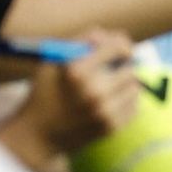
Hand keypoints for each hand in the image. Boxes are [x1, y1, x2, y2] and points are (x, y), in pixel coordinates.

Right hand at [0, 29, 138, 171]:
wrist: (38, 135)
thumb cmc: (46, 92)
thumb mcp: (54, 61)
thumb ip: (82, 41)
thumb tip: (113, 36)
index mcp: (77, 71)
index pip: (118, 47)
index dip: (121, 45)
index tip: (120, 49)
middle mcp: (93, 91)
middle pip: (129, 68)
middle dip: (121, 67)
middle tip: (112, 71)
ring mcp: (104, 111)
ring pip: (134, 87)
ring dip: (124, 84)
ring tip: (108, 88)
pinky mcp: (111, 127)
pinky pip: (134, 106)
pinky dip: (125, 102)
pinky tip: (109, 103)